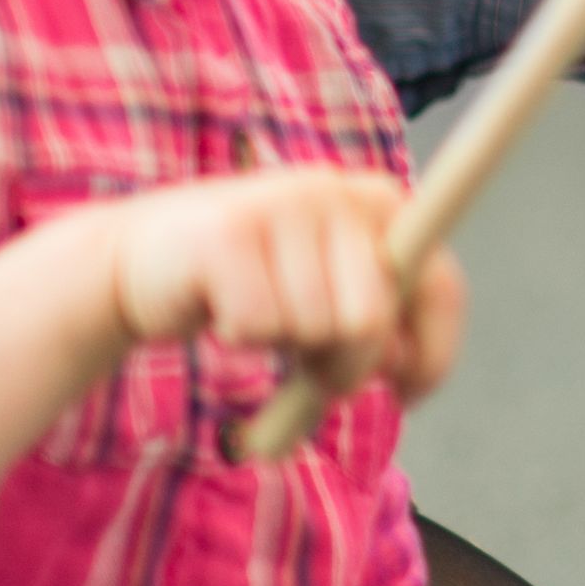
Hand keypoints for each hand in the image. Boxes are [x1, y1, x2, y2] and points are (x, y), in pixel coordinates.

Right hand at [79, 166, 463, 397]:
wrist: (144, 259)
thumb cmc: (254, 284)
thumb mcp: (332, 297)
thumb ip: (380, 322)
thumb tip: (404, 368)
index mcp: (381, 204)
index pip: (440, 287)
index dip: (432, 354)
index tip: (405, 393)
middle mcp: (340, 192)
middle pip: (371, 322)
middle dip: (341, 365)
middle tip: (304, 357)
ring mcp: (284, 203)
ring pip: (312, 326)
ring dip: (282, 346)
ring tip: (257, 315)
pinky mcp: (228, 231)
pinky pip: (256, 325)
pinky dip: (238, 335)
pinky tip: (221, 304)